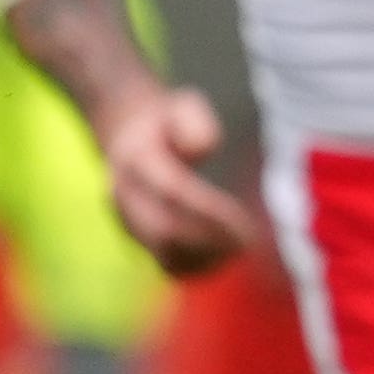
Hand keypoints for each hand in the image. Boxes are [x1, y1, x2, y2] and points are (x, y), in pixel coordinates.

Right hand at [99, 85, 259, 274]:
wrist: (128, 136)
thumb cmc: (167, 121)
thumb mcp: (182, 106)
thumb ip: (193, 123)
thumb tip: (199, 151)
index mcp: (135, 160)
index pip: (172, 193)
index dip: (210, 212)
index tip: (244, 221)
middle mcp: (124, 196)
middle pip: (166, 230)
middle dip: (211, 238)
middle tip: (249, 239)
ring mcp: (129, 221)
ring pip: (166, 254)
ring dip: (208, 257)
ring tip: (242, 247)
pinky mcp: (140, 239)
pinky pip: (168, 264)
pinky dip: (200, 267)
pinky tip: (227, 257)